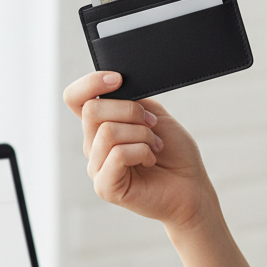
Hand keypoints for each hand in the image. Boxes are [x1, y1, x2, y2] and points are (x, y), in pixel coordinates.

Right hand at [62, 72, 215, 229]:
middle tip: (152, 124)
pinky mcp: (105, 186)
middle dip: (130, 110)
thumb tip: (111, 90)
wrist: (191, 187)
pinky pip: (117, 154)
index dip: (90, 83)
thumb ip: (130, 101)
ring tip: (155, 146)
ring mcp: (97, 167)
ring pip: (108, 131)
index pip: (75, 98)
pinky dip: (141, 151)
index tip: (118, 79)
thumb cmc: (174, 153)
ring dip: (141, 134)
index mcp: (101, 126)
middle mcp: (93, 146)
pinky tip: (150, 160)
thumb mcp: (153, 114)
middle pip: (92, 109)